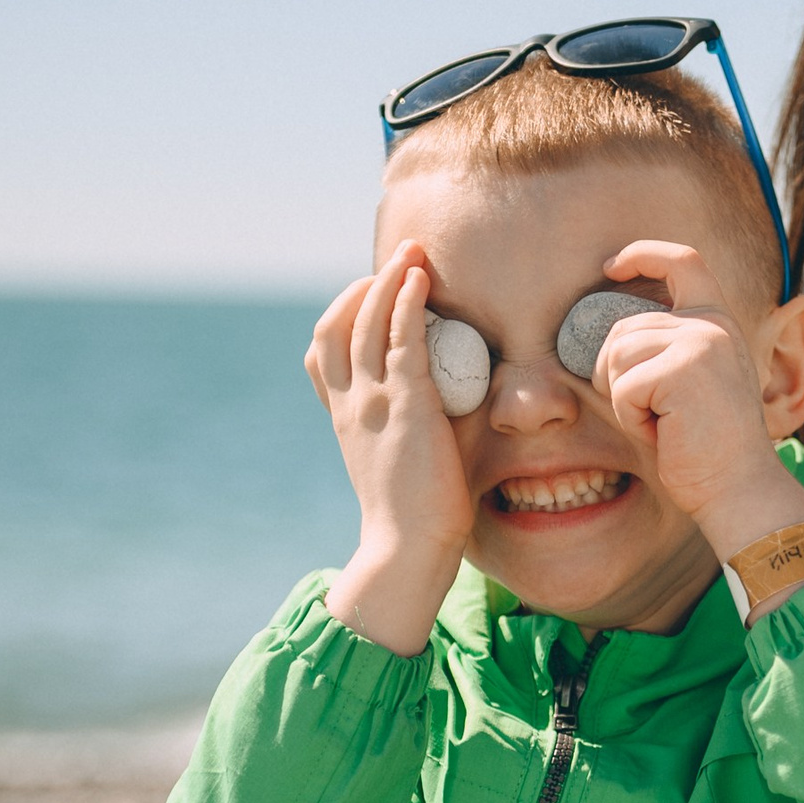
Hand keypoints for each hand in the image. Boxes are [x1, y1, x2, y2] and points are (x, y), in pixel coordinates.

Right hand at [305, 241, 470, 653]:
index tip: (371, 294)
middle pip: (338, 324)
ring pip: (366, 321)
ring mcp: (372, 401)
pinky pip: (401, 338)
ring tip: (414, 254)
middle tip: (400, 258)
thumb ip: (437, 415)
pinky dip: (408, 301)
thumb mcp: (416, 452)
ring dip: (390, 279)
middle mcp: (350, 402)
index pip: (323, 353)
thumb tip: (480, 390)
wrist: (409, 548)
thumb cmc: (423, 510)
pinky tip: (422, 280)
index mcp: (345, 416)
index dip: (341, 315)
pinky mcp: (404, 404)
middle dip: (366, 284)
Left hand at [593, 242, 803, 559]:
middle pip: (624, 327)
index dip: (643, 253)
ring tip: (664, 422)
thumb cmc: (706, 446)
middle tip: (654, 414)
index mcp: (718, 322)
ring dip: (625, 399)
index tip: (612, 265)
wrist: (738, 487)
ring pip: (617, 356)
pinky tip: (664, 433)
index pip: (683, 260)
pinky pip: (622, 388)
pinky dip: (631, 418)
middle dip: (617, 374)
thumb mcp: (689, 383)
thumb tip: (604, 337)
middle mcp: (711, 324)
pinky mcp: (684, 368)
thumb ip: (663, 349)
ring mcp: (700, 342)